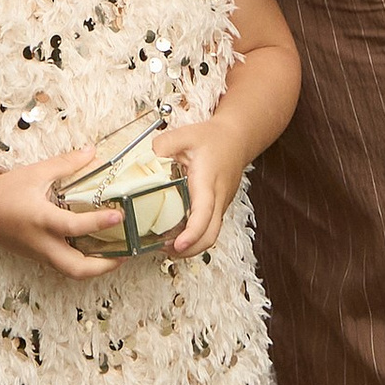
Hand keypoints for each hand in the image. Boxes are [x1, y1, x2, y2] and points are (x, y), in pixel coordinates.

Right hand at [0, 145, 124, 280]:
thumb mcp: (35, 173)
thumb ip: (66, 164)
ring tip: (115, 255)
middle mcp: (41, 242)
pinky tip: (95, 251)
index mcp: (40, 219)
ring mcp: (38, 254)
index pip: (74, 226)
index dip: (99, 223)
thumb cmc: (5, 191)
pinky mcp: (37, 257)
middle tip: (125, 254)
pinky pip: (63, 265)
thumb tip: (92, 152)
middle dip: (104, 266)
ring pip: (70, 271)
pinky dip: (81, 262)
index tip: (119, 217)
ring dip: (95, 268)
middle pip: (76, 268)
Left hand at [155, 115, 243, 256]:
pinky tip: (176, 233)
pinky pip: (209, 228)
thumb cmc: (214, 138)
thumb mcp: (186, 134)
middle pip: (209, 236)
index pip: (203, 213)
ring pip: (210, 236)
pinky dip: (194, 236)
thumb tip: (146, 158)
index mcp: (208, 182)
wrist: (238, 139)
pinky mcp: (218, 208)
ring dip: (190, 246)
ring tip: (165, 245)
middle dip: (188, 250)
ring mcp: (220, 206)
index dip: (191, 233)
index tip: (178, 244)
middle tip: (163, 249)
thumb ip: (164, 144)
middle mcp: (217, 198)